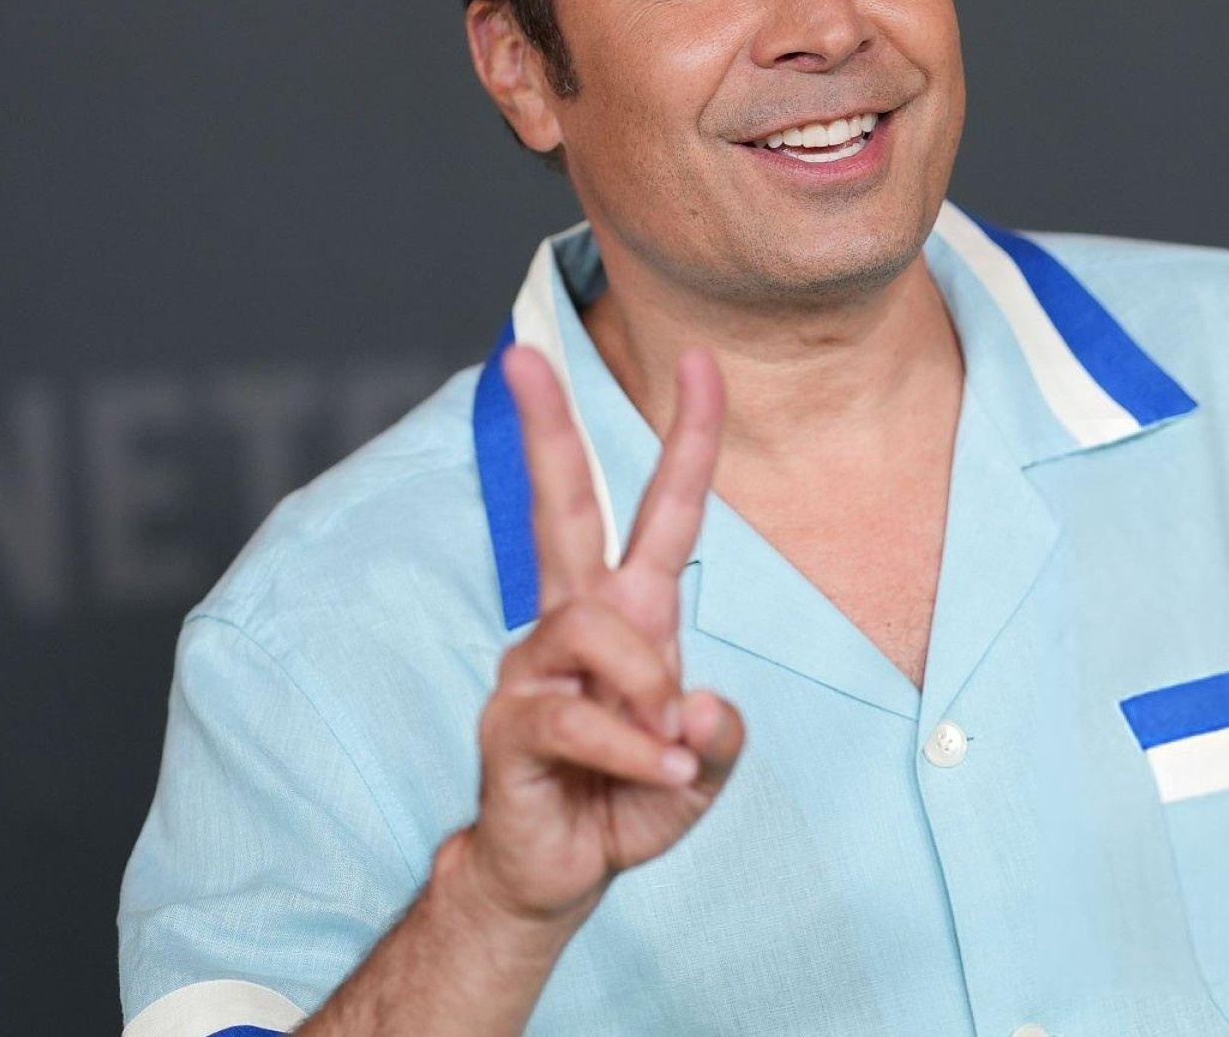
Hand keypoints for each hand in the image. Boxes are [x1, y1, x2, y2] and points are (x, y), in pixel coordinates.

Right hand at [457, 343, 745, 929]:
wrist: (560, 873)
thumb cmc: (629, 800)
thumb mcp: (702, 768)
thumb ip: (719, 736)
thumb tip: (696, 704)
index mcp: (630, 611)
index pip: (663, 510)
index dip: (689, 437)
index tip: (701, 359)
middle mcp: (575, 621)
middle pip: (561, 508)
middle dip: (547, 430)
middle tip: (521, 354)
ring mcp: (533, 666)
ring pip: (596, 629)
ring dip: (647, 689)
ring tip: (668, 748)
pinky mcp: (509, 722)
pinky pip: (581, 717)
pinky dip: (634, 750)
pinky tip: (660, 772)